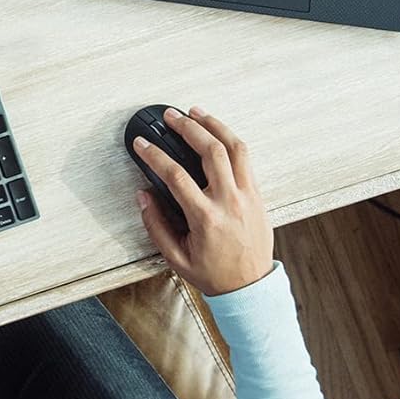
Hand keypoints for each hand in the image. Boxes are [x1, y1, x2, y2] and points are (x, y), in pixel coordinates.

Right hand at [133, 106, 273, 297]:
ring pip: (234, 147)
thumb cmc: (213, 273)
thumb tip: (144, 196)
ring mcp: (247, 194)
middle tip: (171, 117)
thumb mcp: (175, 257)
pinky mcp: (257, 193)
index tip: (142, 145)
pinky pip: (245, 157)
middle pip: (210, 151)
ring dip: (214, 125)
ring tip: (197, 113)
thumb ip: (156, 225)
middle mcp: (229, 201)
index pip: (176, 176)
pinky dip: (230, 139)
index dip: (155, 156)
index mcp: (206, 218)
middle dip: (187, 128)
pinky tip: (217, 131)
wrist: (249, 285)